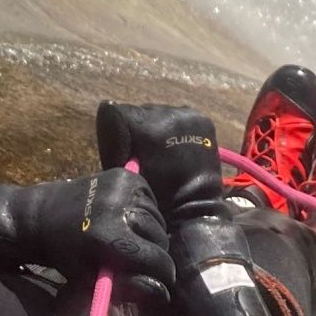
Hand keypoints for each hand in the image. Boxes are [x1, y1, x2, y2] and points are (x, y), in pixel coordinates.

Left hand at [0, 170, 174, 303]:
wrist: (41, 214)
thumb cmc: (65, 254)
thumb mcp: (91, 277)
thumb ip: (127, 286)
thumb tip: (162, 292)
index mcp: (106, 236)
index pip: (155, 258)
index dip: (162, 273)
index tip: (160, 280)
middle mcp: (117, 206)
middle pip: (159, 237)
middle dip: (156, 253)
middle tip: (143, 261)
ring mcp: (123, 186)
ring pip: (157, 218)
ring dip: (152, 233)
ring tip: (134, 240)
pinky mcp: (125, 175)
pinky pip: (151, 200)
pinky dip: (146, 213)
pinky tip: (130, 220)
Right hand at [95, 102, 223, 223]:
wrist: (196, 203)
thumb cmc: (158, 196)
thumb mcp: (128, 172)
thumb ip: (118, 149)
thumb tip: (113, 131)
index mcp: (145, 127)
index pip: (117, 111)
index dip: (116, 131)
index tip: (125, 150)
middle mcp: (166, 113)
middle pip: (139, 111)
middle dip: (138, 130)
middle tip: (144, 153)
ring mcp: (187, 114)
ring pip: (159, 113)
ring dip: (156, 127)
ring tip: (162, 150)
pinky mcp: (201, 118)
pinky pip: (179, 117)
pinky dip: (175, 128)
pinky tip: (177, 146)